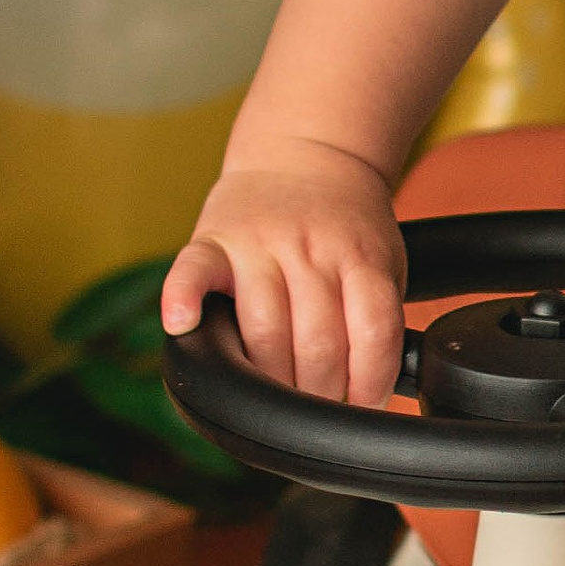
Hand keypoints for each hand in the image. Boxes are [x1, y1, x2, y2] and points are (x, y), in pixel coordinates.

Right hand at [160, 144, 407, 402]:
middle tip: (319, 409)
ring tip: (280, 401)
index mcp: (360, 257)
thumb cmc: (347, 229)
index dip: (369, 384)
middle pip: (317, 344)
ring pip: (264, 329)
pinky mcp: (212, 239)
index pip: (372, 334)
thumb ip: (378, 319)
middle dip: (319, 393)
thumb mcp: (383, 262)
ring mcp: (258, 243)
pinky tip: (182, 325)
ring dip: (272, 381)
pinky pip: (192, 271)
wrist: (308, 156)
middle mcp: (310, 249)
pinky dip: (181, 298)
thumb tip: (371, 398)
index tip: (363, 407)